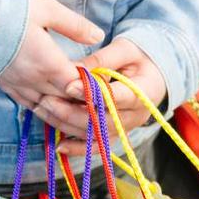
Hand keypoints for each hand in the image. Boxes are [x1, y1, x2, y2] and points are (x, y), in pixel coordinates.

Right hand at [0, 0, 104, 108]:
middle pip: (67, 101)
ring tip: (78, 110)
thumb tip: (97, 35)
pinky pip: (30, 106)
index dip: (93, 87)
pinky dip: (45, 109)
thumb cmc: (8, 10)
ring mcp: (20, 86)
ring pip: (50, 109)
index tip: (103, 84)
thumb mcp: (46, 10)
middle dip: (83, 102)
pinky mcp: (7, 86)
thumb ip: (74, 25)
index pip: (81, 87)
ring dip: (65, 110)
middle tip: (96, 99)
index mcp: (50, 65)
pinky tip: (51, 107)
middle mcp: (36, 82)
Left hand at [35, 38, 166, 155]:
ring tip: (43, 112)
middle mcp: (135, 116)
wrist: (155, 76)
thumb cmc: (140, 59)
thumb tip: (75, 69)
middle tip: (46, 100)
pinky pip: (97, 147)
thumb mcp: (125, 49)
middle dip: (71, 112)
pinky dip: (77, 149)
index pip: (115, 97)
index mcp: (143, 92)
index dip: (91, 94)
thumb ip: (102, 58)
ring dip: (67, 127)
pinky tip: (58, 145)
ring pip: (95, 135)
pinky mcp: (116, 135)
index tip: (68, 85)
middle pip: (102, 121)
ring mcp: (126, 129)